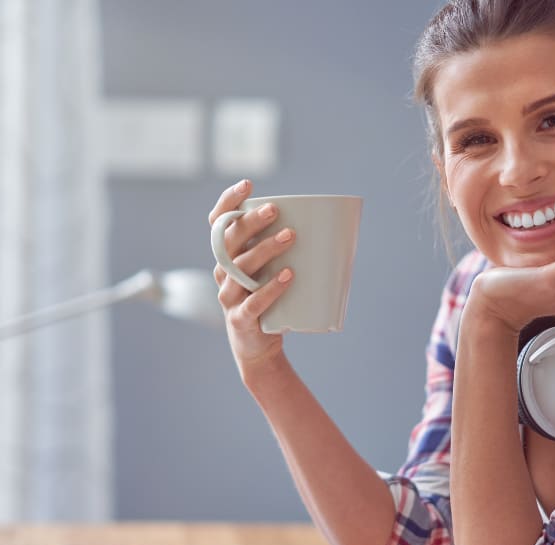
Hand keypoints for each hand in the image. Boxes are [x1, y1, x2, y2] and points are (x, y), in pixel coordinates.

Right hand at [209, 179, 295, 374]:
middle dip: (251, 222)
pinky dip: (270, 289)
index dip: (228, 202)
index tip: (247, 185)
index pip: (218, 223)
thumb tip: (336, 226)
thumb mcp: (272, 271)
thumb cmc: (270, 301)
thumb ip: (288, 250)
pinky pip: (253, 303)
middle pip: (229, 241)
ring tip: (290, 236)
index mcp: (227, 257)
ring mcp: (229, 297)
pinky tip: (287, 277)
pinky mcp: (240, 320)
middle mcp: (222, 273)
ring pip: (240, 268)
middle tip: (275, 209)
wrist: (259, 348)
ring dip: (265, 249)